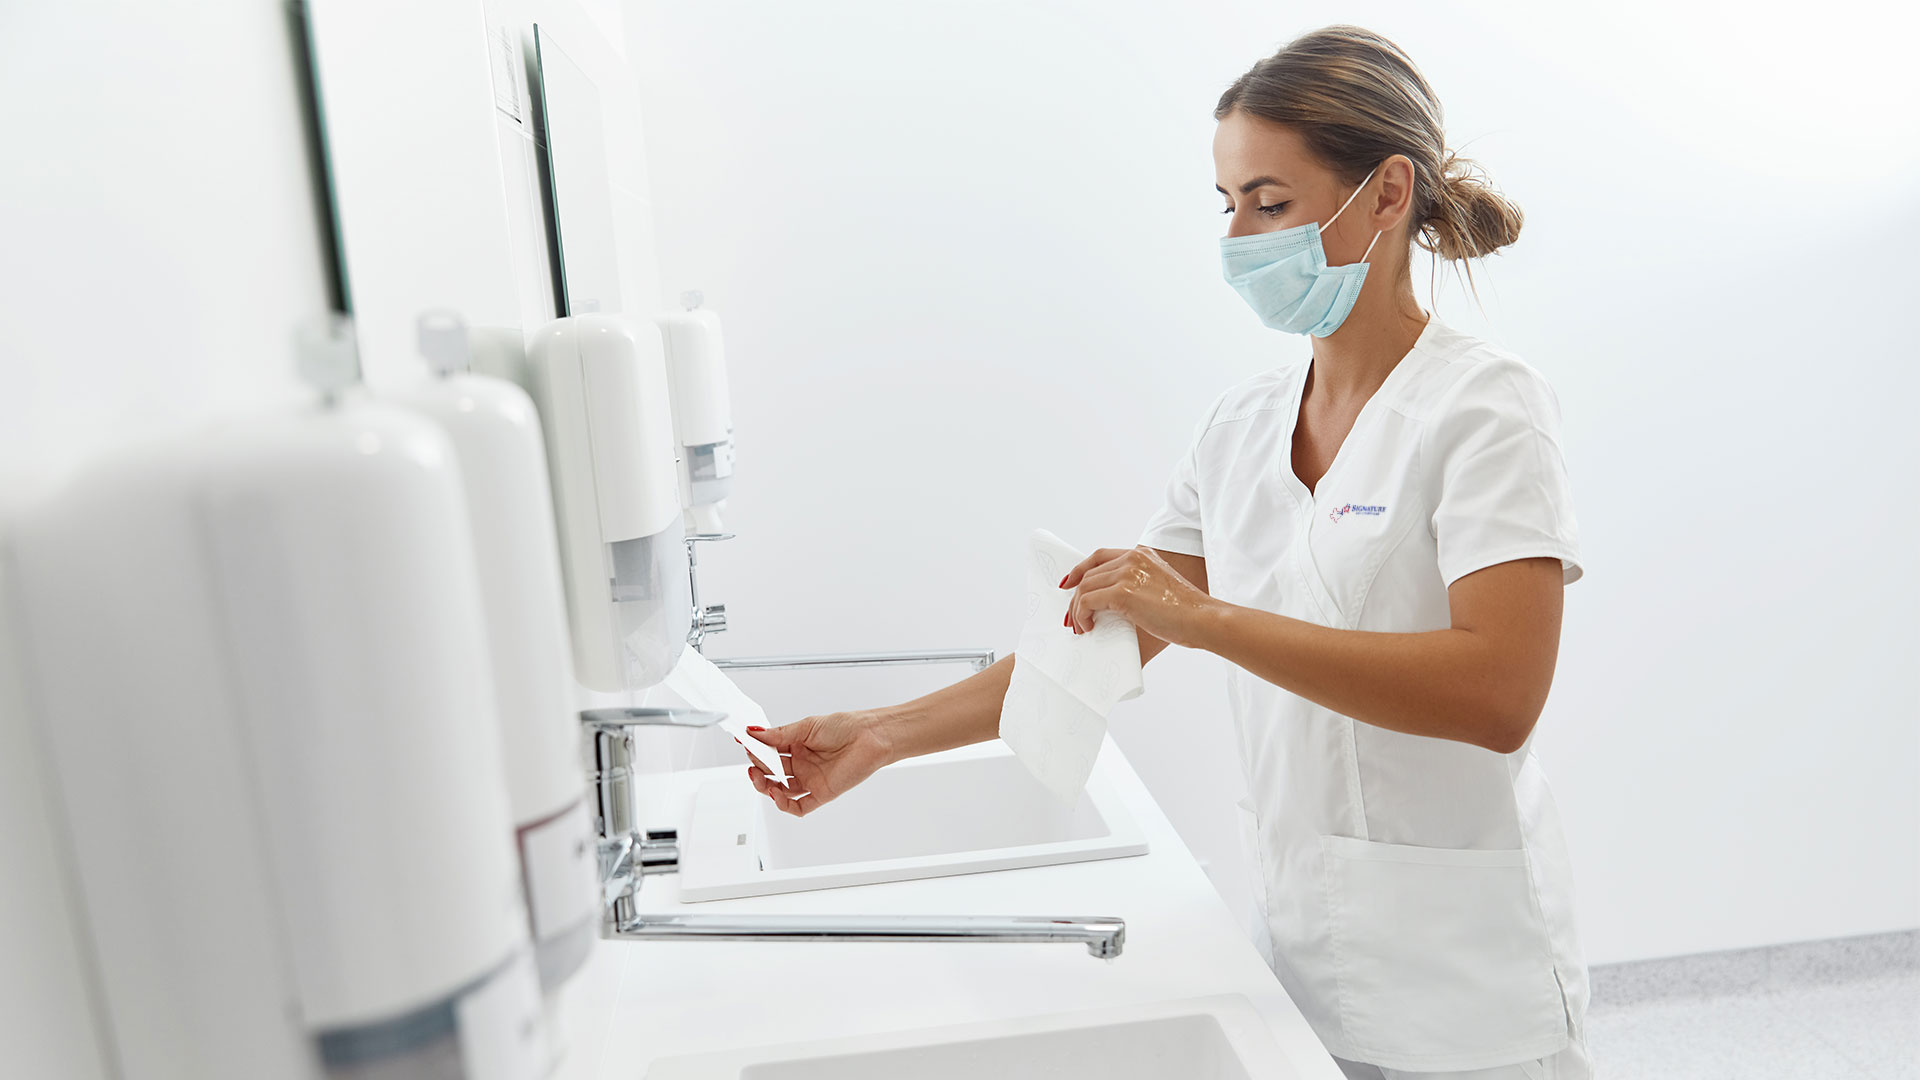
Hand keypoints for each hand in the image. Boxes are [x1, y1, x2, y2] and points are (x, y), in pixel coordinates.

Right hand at [740, 710, 896, 816]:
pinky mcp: (821, 794)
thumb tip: (754, 732)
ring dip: (765, 786)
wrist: (871, 737)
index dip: (755, 750)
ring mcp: (810, 780)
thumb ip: (780, 735)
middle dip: (758, 767)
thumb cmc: (846, 727)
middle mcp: (802, 764)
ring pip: (780, 790)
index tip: (743, 742)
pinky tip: (775, 794)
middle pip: (772, 772)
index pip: (769, 752)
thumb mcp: (807, 726)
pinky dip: (783, 804)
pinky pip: (798, 806)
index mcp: (797, 745)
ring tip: (758, 776)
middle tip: (752, 760)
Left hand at [1062, 545, 1217, 648]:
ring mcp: (1127, 573)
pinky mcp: (1123, 592)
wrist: (1202, 619)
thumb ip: (1137, 590)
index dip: (1080, 569)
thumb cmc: (1187, 613)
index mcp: (1142, 555)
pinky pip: (1087, 601)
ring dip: (1077, 610)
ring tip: (1080, 628)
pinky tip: (1089, 628)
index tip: (1068, 584)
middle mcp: (1133, 558)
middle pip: (1089, 574)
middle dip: (1076, 597)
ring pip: (1085, 588)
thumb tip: (1113, 611)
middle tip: (1072, 619)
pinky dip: (1082, 615)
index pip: (1100, 556)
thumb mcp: (1159, 591)